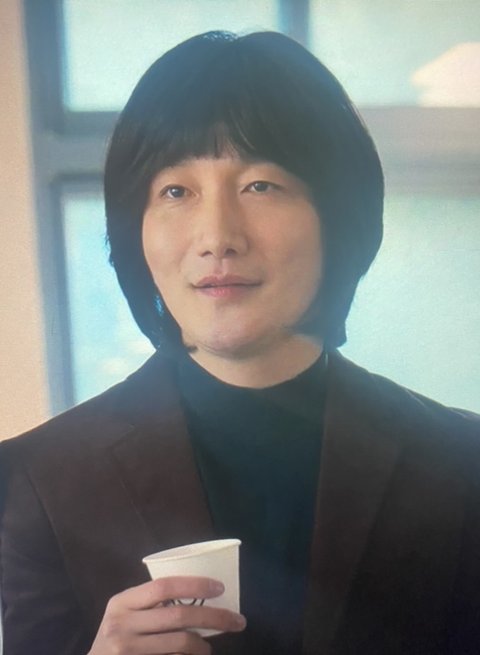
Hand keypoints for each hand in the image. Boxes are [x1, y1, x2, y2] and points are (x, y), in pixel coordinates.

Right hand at [88, 576, 245, 654]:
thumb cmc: (115, 637)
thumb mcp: (124, 614)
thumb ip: (149, 603)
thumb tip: (199, 594)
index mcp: (122, 602)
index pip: (164, 586)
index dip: (195, 584)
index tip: (220, 588)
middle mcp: (122, 625)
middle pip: (179, 616)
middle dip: (214, 617)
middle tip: (238, 621)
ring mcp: (127, 651)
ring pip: (180, 644)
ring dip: (203, 645)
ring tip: (209, 646)